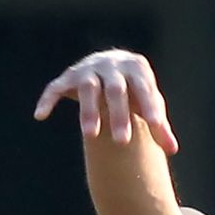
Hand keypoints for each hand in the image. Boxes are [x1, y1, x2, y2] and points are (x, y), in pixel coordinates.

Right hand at [33, 49, 179, 153]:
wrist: (112, 66)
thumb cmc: (136, 91)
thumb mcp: (149, 103)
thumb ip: (159, 125)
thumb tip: (174, 150)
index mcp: (136, 68)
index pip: (145, 89)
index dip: (150, 108)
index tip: (156, 128)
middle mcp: (111, 65)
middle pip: (116, 90)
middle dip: (119, 115)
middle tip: (122, 142)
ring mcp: (88, 69)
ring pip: (88, 89)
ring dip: (88, 111)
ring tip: (90, 136)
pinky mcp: (67, 77)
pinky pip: (55, 88)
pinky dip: (48, 100)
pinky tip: (40, 116)